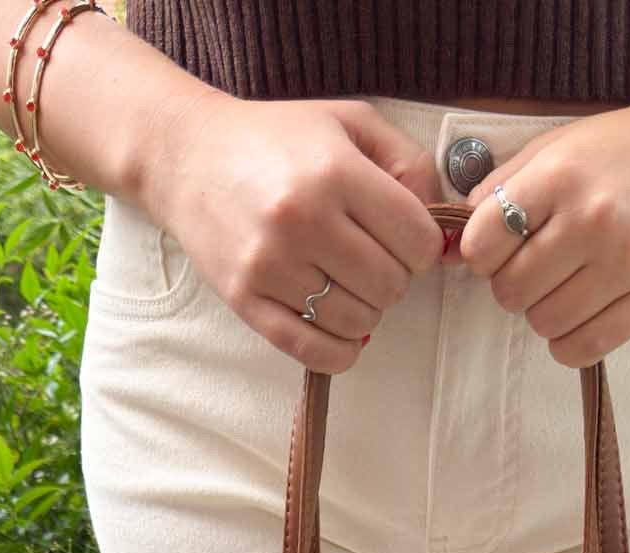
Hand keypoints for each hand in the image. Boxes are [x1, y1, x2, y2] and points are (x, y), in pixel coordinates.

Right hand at [141, 94, 446, 371]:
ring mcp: (271, 265)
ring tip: (345, 282)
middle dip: (393, 277)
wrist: (187, 156)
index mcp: (334, 171)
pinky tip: (337, 326)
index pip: (417, 241)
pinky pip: (316, 352)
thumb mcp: (348, 123)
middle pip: (392, 285)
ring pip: (360, 322)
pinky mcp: (247, 301)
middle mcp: (303, 219)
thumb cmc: (276, 139)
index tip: (402, 238)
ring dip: (365, 310)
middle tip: (370, 258)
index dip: (421, 246)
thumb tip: (442, 218)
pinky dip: (340, 350)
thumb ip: (407, 161)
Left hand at [451, 91, 629, 366]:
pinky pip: (586, 346)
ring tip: (564, 288)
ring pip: (544, 324)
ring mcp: (627, 260)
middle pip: (510, 291)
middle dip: (512, 286)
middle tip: (536, 270)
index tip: (500, 249)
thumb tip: (455, 247)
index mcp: (560, 175)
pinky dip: (569, 342)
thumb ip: (502, 188)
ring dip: (543, 314)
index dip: (482, 254)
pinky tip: (578, 318)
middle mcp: (593, 218)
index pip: (483, 243)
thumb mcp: (557, 147)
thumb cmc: (623, 150)